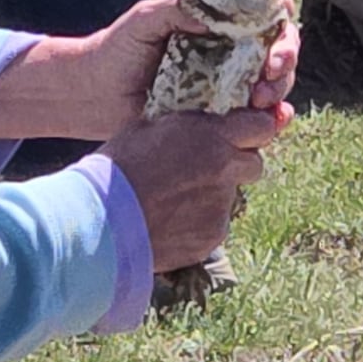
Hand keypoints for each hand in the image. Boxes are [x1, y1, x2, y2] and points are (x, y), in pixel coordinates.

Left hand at [0, 0, 299, 141]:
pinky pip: (254, 120)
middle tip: (269, 76)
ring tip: (261, 103)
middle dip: (284, 62)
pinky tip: (272, 124)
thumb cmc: (115, 49)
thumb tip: (217, 12)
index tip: (273, 40)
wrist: (91, 95)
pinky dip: (272, 122)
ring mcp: (226, 86)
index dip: (280, 23)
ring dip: (279, 93)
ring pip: (273, 86)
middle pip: (278, 51)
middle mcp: (229, 53)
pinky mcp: (219, 119)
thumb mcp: (145, 19)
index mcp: (217, 24)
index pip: (265, 14)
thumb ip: (179, 7)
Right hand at [98, 108, 280, 271]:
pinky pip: (213, 225)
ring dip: (210, 196)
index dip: (253, 130)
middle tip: (205, 169)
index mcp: (212, 136)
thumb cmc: (115, 168)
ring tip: (170, 201)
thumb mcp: (147, 128)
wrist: (100, 222)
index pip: (262, 126)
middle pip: (253, 165)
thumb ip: (184, 127)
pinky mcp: (212, 237)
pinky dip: (197, 223)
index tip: (242, 134)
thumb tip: (198, 124)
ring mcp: (221, 207)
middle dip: (235, 165)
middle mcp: (225, 171)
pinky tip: (166, 222)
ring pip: (229, 198)